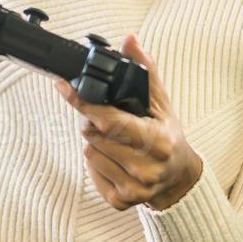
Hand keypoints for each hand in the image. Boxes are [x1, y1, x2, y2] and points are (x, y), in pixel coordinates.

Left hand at [56, 33, 203, 211]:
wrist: (179, 180)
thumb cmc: (168, 137)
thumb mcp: (161, 103)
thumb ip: (145, 71)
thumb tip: (130, 40)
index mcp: (157, 142)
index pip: (109, 120)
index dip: (83, 102)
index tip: (63, 87)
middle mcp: (145, 168)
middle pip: (93, 135)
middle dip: (93, 122)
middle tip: (109, 120)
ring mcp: (133, 188)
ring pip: (88, 152)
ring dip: (96, 142)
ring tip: (117, 141)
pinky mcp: (120, 201)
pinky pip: (90, 172)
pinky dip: (98, 162)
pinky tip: (116, 159)